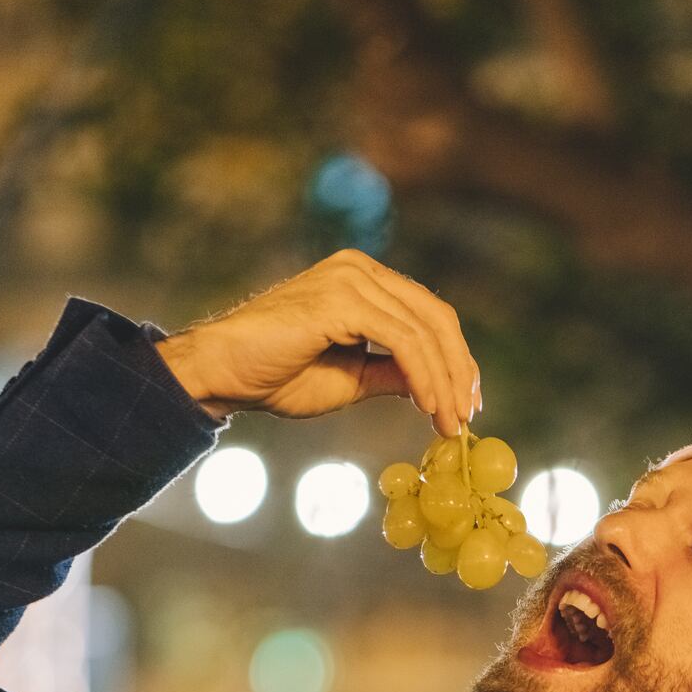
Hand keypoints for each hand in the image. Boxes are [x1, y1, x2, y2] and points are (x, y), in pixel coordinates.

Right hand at [156, 249, 481, 438]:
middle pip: (436, 317)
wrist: (224, 373)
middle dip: (459, 371)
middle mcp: (360, 269)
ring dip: (445, 381)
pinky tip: (428, 405)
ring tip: (450, 423)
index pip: (428, 314)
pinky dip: (423, 375)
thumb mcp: (351, 378)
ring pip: (424, 330)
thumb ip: (392, 373)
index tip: (467, 403)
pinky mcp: (342, 298)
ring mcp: (351, 278)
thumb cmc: (276, 377)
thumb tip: (433, 386)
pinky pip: (402, 339)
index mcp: (363, 280)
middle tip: (467, 416)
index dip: (456, 359)